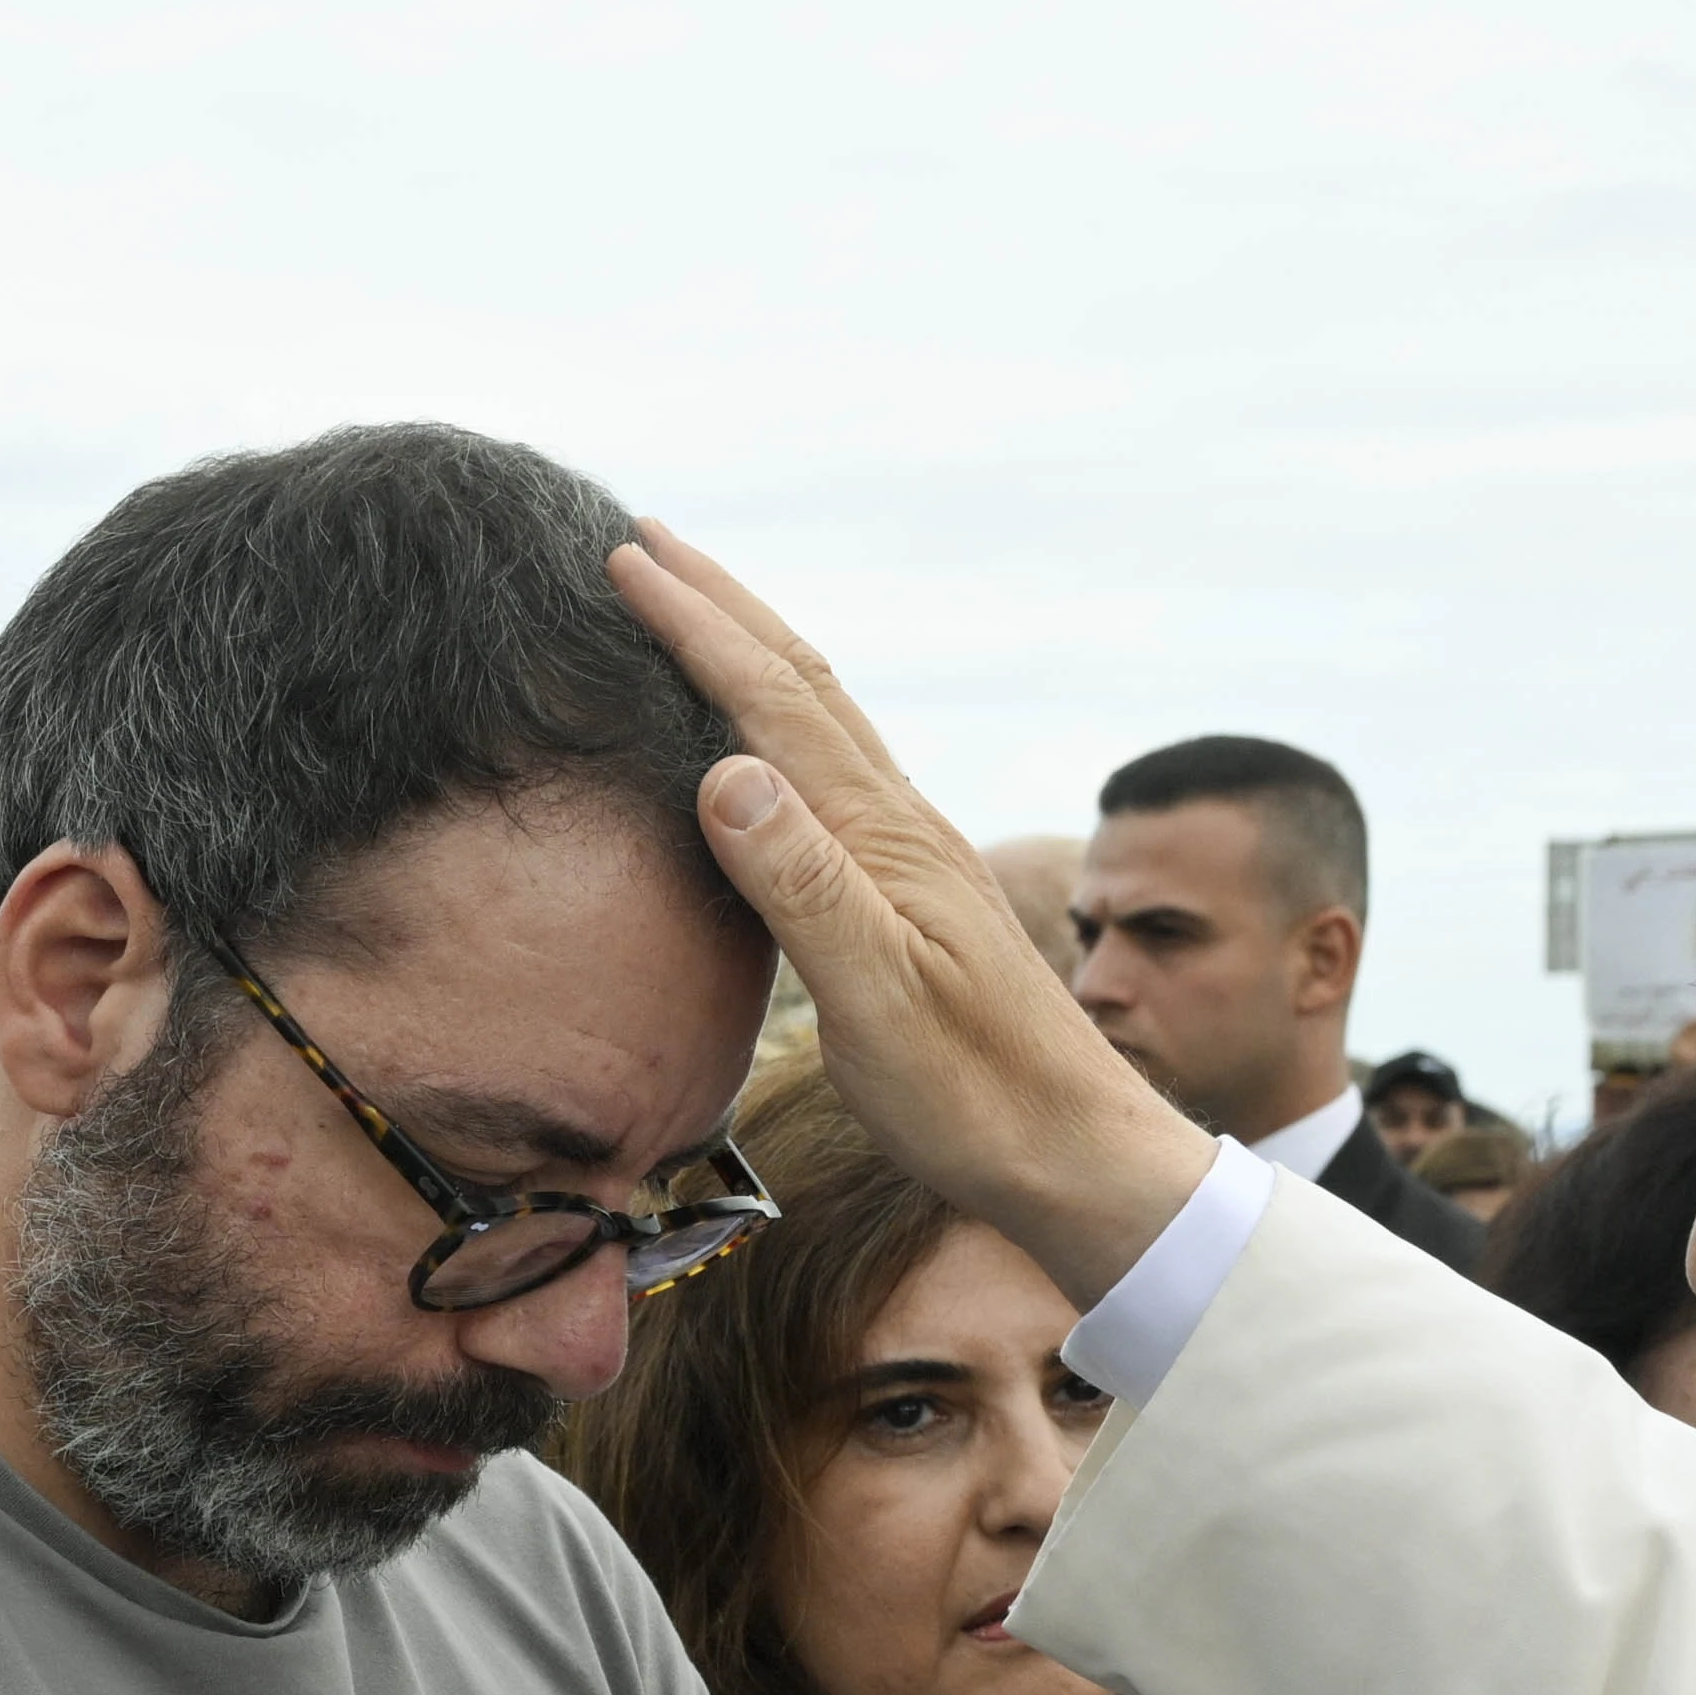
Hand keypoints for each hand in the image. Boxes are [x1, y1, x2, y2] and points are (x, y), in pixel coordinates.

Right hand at [604, 521, 1220, 1295]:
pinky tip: (768, 747)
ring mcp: (911, 854)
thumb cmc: (974, 1095)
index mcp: (882, 835)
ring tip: (696, 613)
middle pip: (802, 681)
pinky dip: (782, 725)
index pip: (773, 702)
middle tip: (644, 542)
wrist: (1073, 1152)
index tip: (622, 560)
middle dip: (721, 605)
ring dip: (752, 652)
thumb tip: (725, 768)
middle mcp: (901, 823)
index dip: (695, 626)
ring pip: (821, 719)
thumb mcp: (876, 999)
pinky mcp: (912, 893)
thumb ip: (803, 886)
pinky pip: (833, 773)